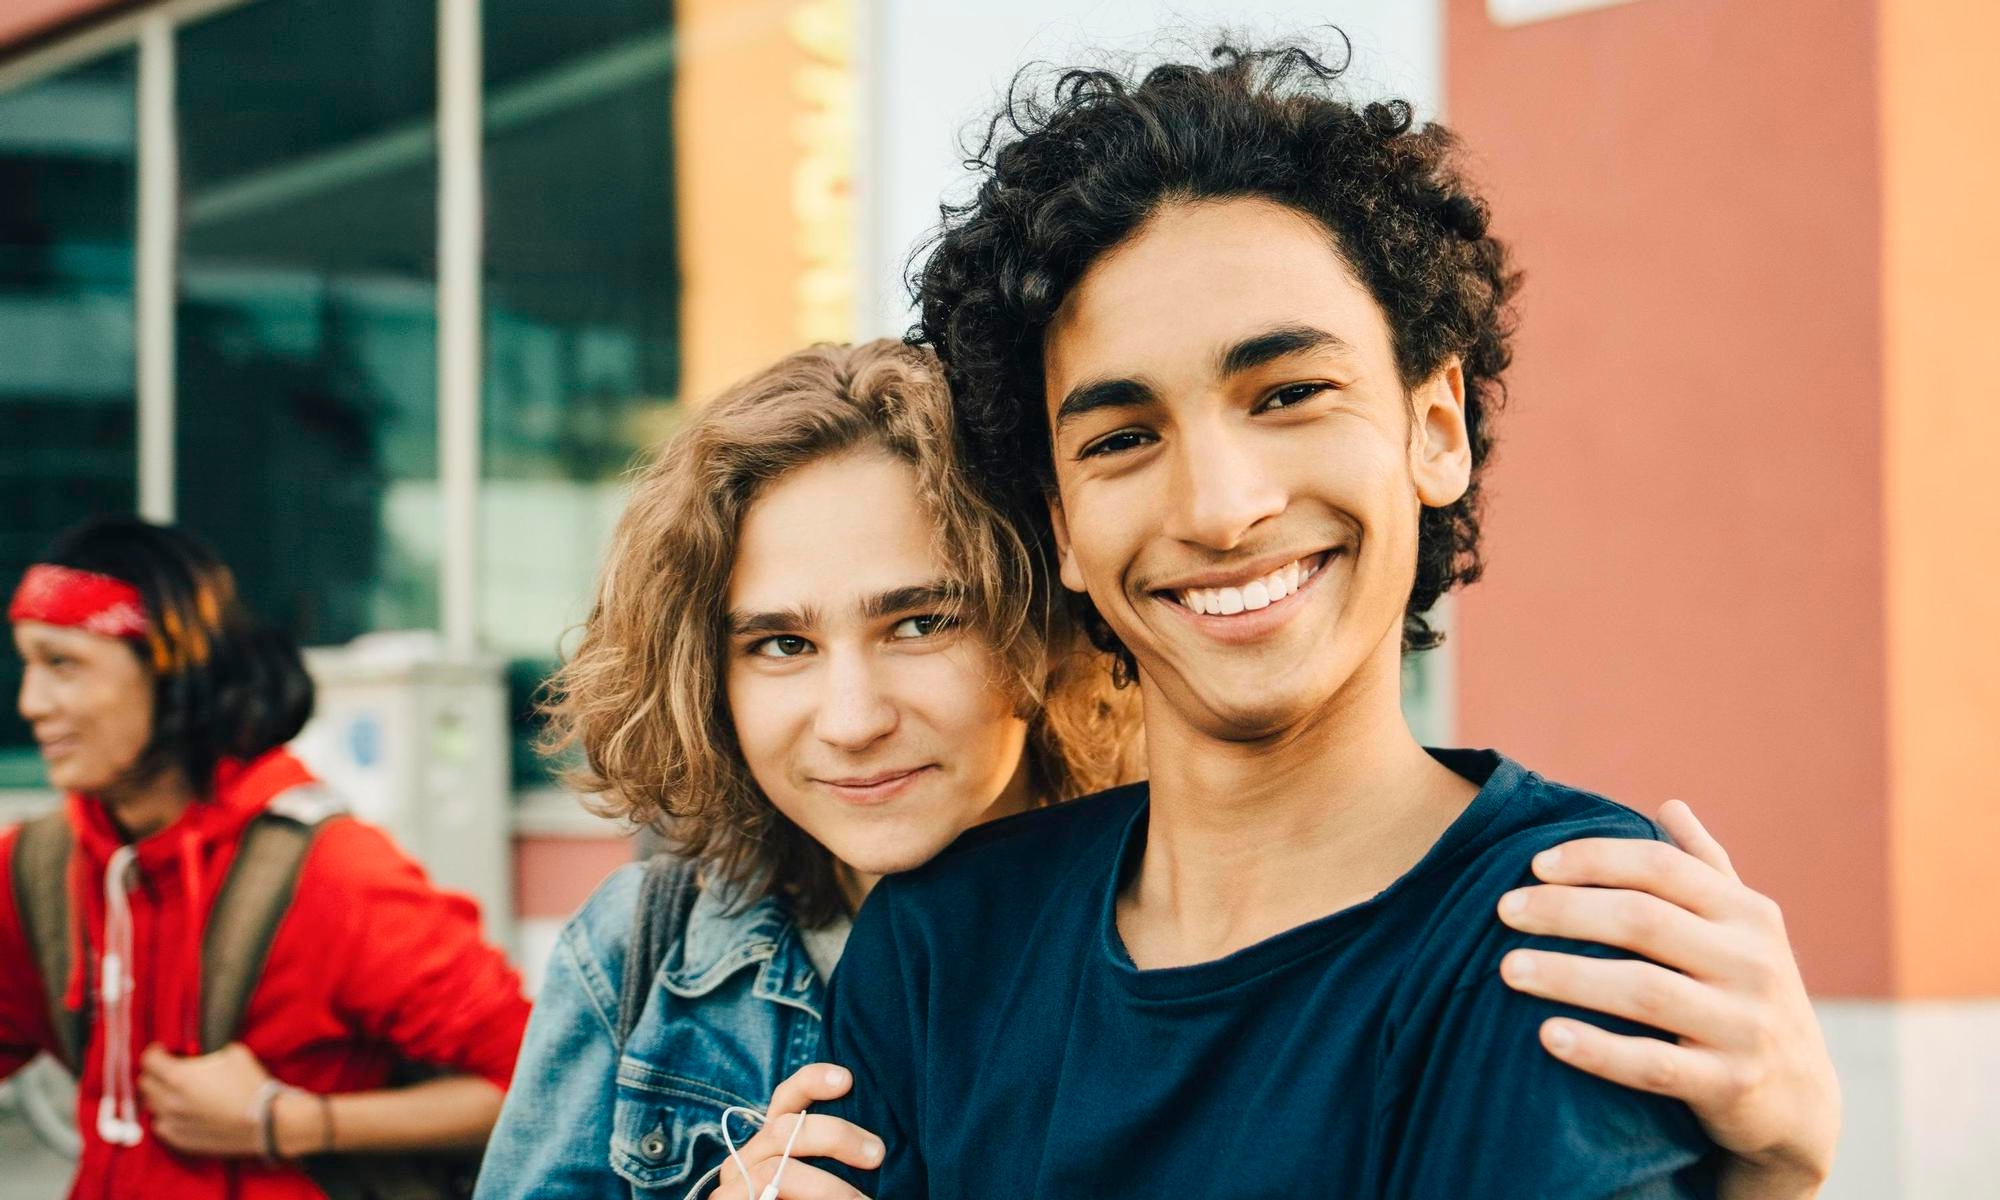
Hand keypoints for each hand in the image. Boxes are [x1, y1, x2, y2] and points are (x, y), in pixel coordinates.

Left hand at [138, 1041, 274, 1156]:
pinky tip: (179, 1110)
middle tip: (167, 1068)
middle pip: (145, 1083)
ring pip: (150, 1105)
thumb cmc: (251, 1084)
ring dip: (158, 1094)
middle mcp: (169, 1101)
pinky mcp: (181, 1139)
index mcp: (179, 1076)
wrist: (265, 1120)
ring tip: (173, 1090)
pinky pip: (160, 1125)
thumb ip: (209, 1053)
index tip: (163, 1049)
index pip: (149, 1060)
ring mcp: (173, 1123)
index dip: (155, 1051)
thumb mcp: (233, 1053)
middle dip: (154, 1072)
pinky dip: (165, 1116)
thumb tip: (203, 1055)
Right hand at [707, 1063, 877, 1199]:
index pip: (787, 1098)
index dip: (812, 1081)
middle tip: (877, 1154)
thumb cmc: (813, 1199)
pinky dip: (814, 1199)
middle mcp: (748, 1158)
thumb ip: (838, 1157)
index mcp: (773, 1142)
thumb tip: (875, 1143)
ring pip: (777, 1171)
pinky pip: (767, 1197)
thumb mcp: (826, 1179)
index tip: (847, 1078)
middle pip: (785, 1130)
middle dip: (836, 1136)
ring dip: (828, 1187)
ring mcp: (734, 1188)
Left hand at [1496, 801, 1839, 1197]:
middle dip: (1565, 910)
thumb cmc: (1747, 995)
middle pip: (1643, 920)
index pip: (1662, 867)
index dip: (1595, 858)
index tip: (1534, 864)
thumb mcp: (1745, 930)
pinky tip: (1547, 1036)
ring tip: (1505, 969)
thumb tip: (1671, 804)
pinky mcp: (1730, 1085)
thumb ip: (1707, 868)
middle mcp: (1753, 963)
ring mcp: (1745, 1026)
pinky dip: (1598, 1050)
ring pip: (1643, 990)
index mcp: (1748, 914)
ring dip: (1567, 976)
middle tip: (1503, 910)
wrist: (1802, 1100)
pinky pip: (1653, 1065)